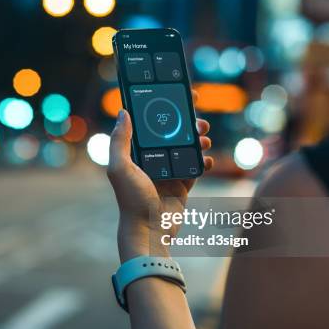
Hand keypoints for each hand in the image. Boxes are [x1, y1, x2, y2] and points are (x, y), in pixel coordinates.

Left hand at [107, 92, 212, 261]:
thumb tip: (123, 112)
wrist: (149, 231)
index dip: (161, 110)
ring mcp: (168, 173)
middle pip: (172, 135)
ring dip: (198, 141)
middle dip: (186, 124)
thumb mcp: (120, 167)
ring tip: (204, 138)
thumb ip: (120, 141)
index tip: (175, 96)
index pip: (150, 126)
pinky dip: (204, 162)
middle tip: (198, 118)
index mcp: (136, 154)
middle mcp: (152, 161)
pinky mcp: (182, 186)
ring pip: (187, 149)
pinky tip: (207, 159)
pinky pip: (196, 168)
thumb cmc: (131, 200)